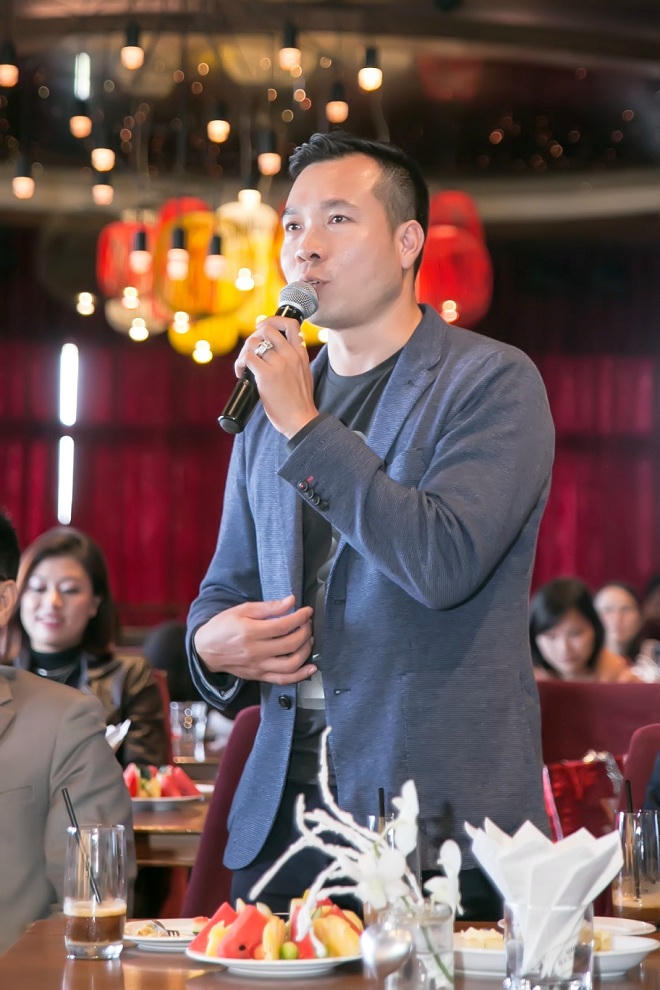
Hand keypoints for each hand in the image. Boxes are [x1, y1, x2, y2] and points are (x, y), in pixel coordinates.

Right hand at [193, 594, 315, 684]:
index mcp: (250, 632)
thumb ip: (268, 607)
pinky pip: (284, 680)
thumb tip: (290, 601)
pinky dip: (300, 675)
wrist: (206, 650)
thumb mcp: (241, 610)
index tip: (307, 611)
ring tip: (308, 640)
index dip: (301, 617)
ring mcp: (258, 666)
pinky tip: (310, 667)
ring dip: (306, 651)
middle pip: (291, 644)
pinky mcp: (259, 676)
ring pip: (291, 664)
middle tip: (307, 623)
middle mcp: (256, 651)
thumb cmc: (222, 627)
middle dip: (305, 631)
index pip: (284, 625)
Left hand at [236, 317, 317, 437]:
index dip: (273, 321)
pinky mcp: (266, 375)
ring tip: (244, 365)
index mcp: (301, 353)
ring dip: (244, 352)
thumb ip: (296, 359)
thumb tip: (281, 350)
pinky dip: (240, 364)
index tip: (263, 330)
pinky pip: (247, 358)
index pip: (290, 323)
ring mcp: (279, 364)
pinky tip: (241, 374)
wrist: (301, 420)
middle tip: (250, 351)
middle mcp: (290, 354)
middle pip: (267, 328)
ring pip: (253, 341)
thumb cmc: (300, 402)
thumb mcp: (304, 374)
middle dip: (254, 336)